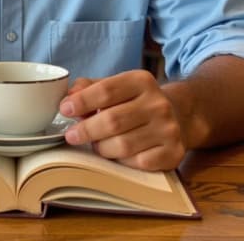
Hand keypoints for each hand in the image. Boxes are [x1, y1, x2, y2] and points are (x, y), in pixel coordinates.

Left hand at [59, 70, 184, 170]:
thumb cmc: (136, 101)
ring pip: (122, 145)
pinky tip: (117, 153)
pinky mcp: (173, 153)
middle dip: (86, 130)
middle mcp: (158, 103)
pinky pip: (137, 163)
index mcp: (141, 81)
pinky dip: (121, 160)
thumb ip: (90, 88)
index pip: (106, 90)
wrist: (179, 115)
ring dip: (101, 147)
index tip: (64, 109)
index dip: (82, 101)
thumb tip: (69, 96)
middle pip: (112, 120)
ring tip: (95, 143)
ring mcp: (168, 129)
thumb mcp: (117, 86)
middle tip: (71, 135)